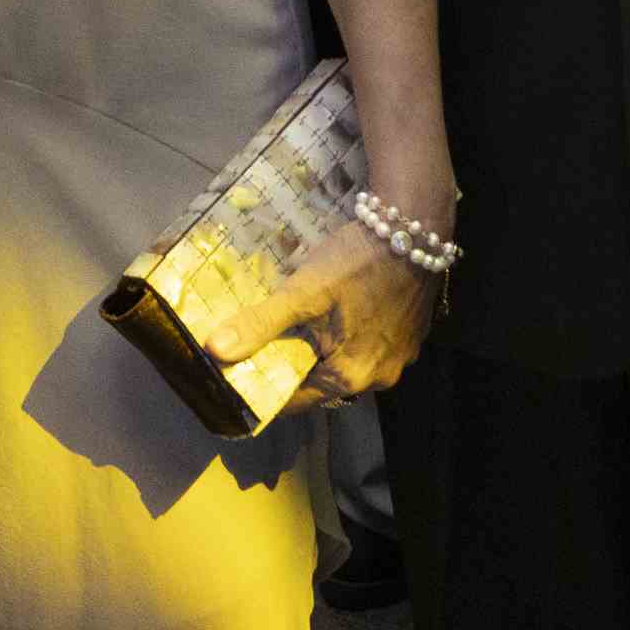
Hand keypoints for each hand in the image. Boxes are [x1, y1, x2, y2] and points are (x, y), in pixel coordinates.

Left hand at [187, 213, 443, 416]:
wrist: (416, 228)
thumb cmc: (357, 262)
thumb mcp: (303, 291)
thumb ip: (260, 323)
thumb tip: (213, 352)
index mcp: (348, 378)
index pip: (293, 401)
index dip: (264, 387)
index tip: (238, 373)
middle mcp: (377, 379)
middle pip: (321, 382)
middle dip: (293, 364)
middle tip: (264, 340)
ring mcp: (398, 358)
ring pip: (346, 364)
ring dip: (322, 349)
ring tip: (298, 324)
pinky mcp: (410, 337)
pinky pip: (368, 347)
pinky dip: (349, 336)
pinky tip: (338, 312)